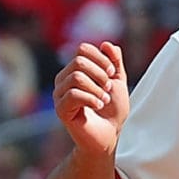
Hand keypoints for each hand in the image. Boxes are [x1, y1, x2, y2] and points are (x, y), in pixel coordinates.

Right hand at [54, 41, 129, 158]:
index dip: (100, 58)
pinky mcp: (60, 110)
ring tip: (104, 100)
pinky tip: (98, 106)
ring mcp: (59, 95)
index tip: (112, 73)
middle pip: (79, 61)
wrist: (109, 135)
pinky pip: (74, 95)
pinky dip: (91, 99)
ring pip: (76, 77)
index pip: (82, 49)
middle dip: (100, 74)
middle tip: (108, 89)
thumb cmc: (112, 109)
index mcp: (75, 70)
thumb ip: (114, 61)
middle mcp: (63, 79)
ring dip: (97, 89)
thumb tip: (106, 44)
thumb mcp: (118, 81)